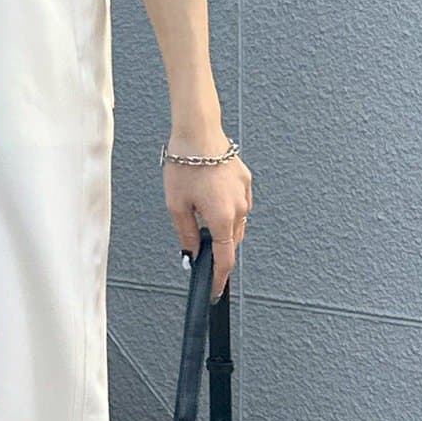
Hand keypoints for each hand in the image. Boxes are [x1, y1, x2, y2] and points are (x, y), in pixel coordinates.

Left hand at [164, 137, 252, 295]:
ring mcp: (245, 193)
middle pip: (231, 241)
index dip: (218, 277)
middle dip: (217, 249)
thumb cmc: (186, 164)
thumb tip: (191, 252)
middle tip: (198, 248)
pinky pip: (238, 203)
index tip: (215, 288)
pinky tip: (210, 198)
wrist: (199, 132)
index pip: (224, 259)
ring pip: (236, 222)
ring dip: (222, 227)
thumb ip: (186, 234)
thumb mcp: (176, 206)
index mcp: (223, 219)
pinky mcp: (245, 180)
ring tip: (199, 214)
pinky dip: (227, 209)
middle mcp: (239, 208)